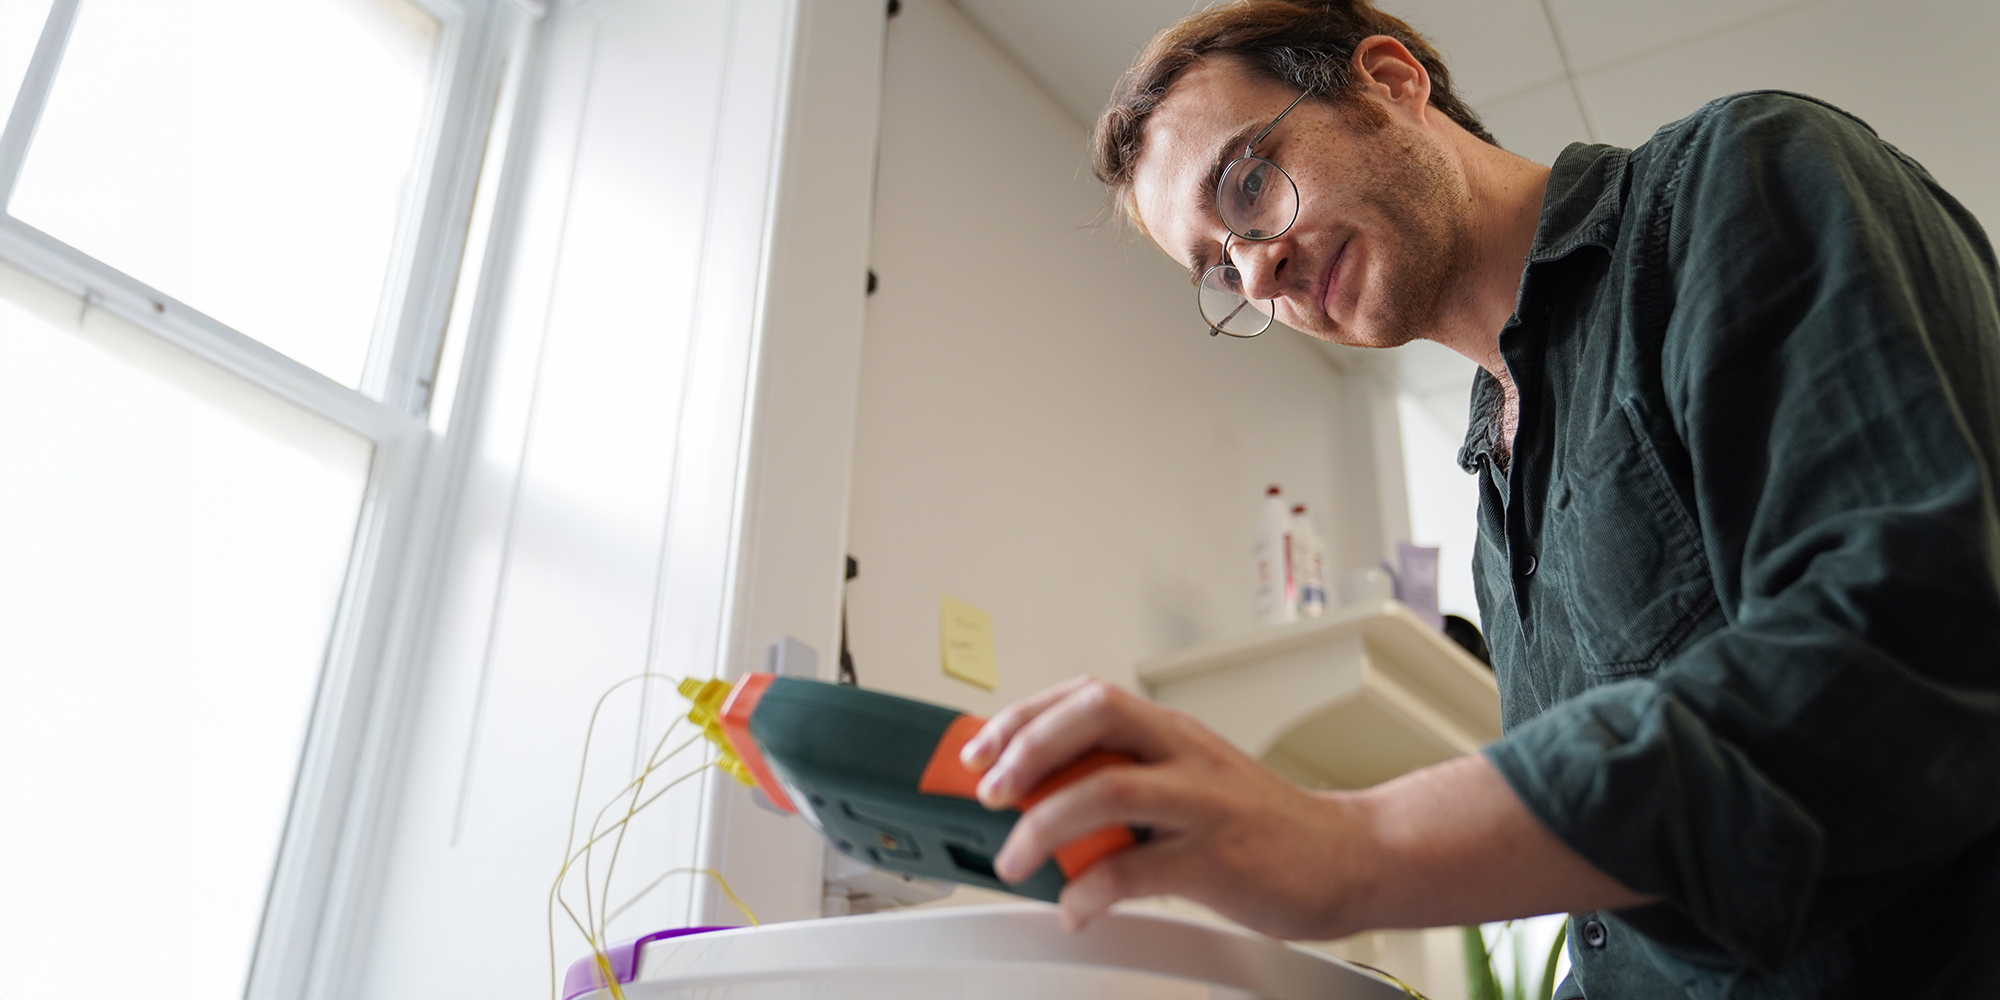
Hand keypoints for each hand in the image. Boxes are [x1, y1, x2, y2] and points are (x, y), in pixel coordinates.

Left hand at [961, 677, 1654, 936]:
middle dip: (1028, 747)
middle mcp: (1184, 753)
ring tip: (1015, 858)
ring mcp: (1202, 803)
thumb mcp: (1187, 784)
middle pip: (1094, 715)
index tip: (980, 752)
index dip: (1024, 717)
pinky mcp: (1216, 858)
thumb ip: (1125, 781)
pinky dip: (1091, 891)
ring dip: (1045, 822)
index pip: (1086, 697)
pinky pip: (1137, 869)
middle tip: (992, 792)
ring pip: (1107, 786)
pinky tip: (1074, 909)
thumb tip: (1040, 799)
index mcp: (1172, 731)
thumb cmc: (1260, 826)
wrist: (1348, 858)